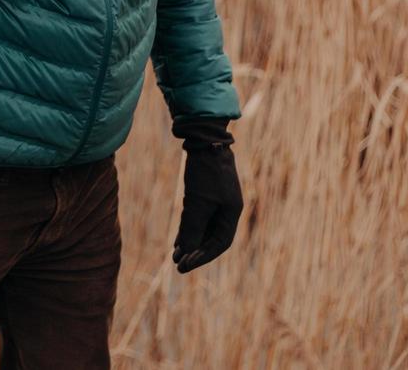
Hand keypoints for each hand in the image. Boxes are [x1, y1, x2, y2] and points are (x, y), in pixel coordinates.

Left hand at [172, 119, 241, 273]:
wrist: (205, 140)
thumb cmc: (205, 171)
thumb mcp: (197, 202)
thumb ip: (193, 228)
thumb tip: (187, 252)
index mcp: (232, 212)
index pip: (219, 244)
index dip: (203, 257)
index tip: (185, 266)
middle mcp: (228, 208)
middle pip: (212, 238)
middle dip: (195, 252)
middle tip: (178, 265)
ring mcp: (218, 200)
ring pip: (204, 228)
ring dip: (190, 242)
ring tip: (175, 255)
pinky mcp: (207, 192)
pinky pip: (199, 217)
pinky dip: (189, 228)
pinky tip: (178, 239)